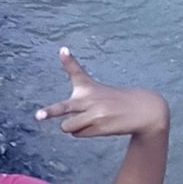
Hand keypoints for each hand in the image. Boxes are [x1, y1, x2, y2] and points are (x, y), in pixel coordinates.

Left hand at [35, 47, 169, 138]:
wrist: (144, 110)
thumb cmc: (114, 101)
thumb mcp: (97, 92)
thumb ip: (79, 95)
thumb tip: (65, 112)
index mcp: (88, 87)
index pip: (76, 71)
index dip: (68, 60)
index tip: (63, 50)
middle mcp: (89, 99)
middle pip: (64, 107)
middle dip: (50, 112)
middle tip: (38, 115)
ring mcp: (95, 114)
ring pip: (67, 127)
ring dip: (74, 127)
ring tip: (89, 120)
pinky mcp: (100, 127)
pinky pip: (78, 134)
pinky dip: (83, 132)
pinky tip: (98, 125)